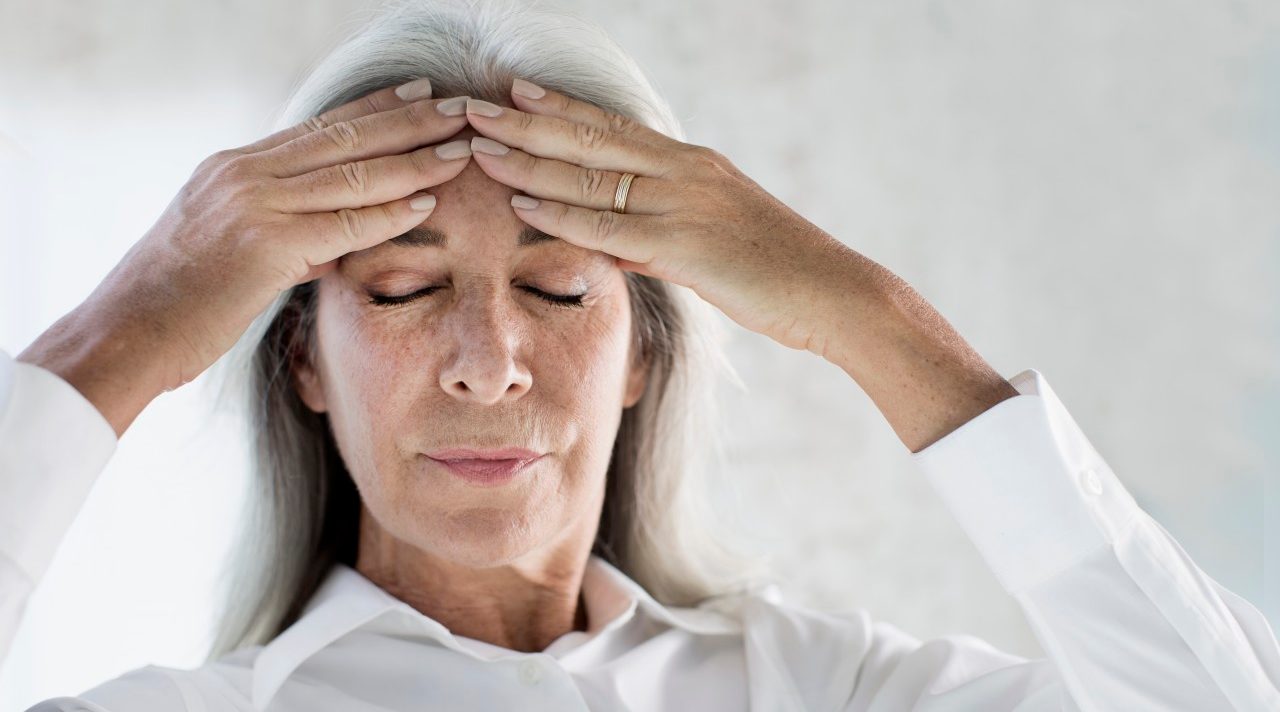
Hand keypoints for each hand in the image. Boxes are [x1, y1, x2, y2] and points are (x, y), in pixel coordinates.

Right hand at [80, 83, 474, 393]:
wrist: (124, 332)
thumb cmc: (177, 302)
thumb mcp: (229, 249)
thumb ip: (285, 235)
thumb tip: (332, 242)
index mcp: (234, 167)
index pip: (320, 128)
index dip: (375, 108)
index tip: (419, 92)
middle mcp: (243, 173)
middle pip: (344, 137)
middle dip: (408, 120)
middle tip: (459, 107)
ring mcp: (251, 205)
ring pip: (351, 173)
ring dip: (414, 159)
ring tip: (462, 148)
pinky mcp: (261, 246)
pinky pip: (341, 224)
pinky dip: (389, 213)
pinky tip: (428, 202)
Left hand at [461, 79, 862, 361]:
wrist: (833, 292)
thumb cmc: (779, 271)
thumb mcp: (715, 241)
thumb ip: (662, 236)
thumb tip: (620, 245)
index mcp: (691, 164)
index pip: (613, 127)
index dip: (561, 108)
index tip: (515, 92)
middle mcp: (684, 171)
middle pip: (591, 138)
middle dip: (526, 122)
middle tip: (473, 107)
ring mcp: (685, 204)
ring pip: (592, 175)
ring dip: (530, 160)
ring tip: (479, 146)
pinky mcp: (686, 246)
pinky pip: (612, 227)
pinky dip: (564, 214)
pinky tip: (523, 204)